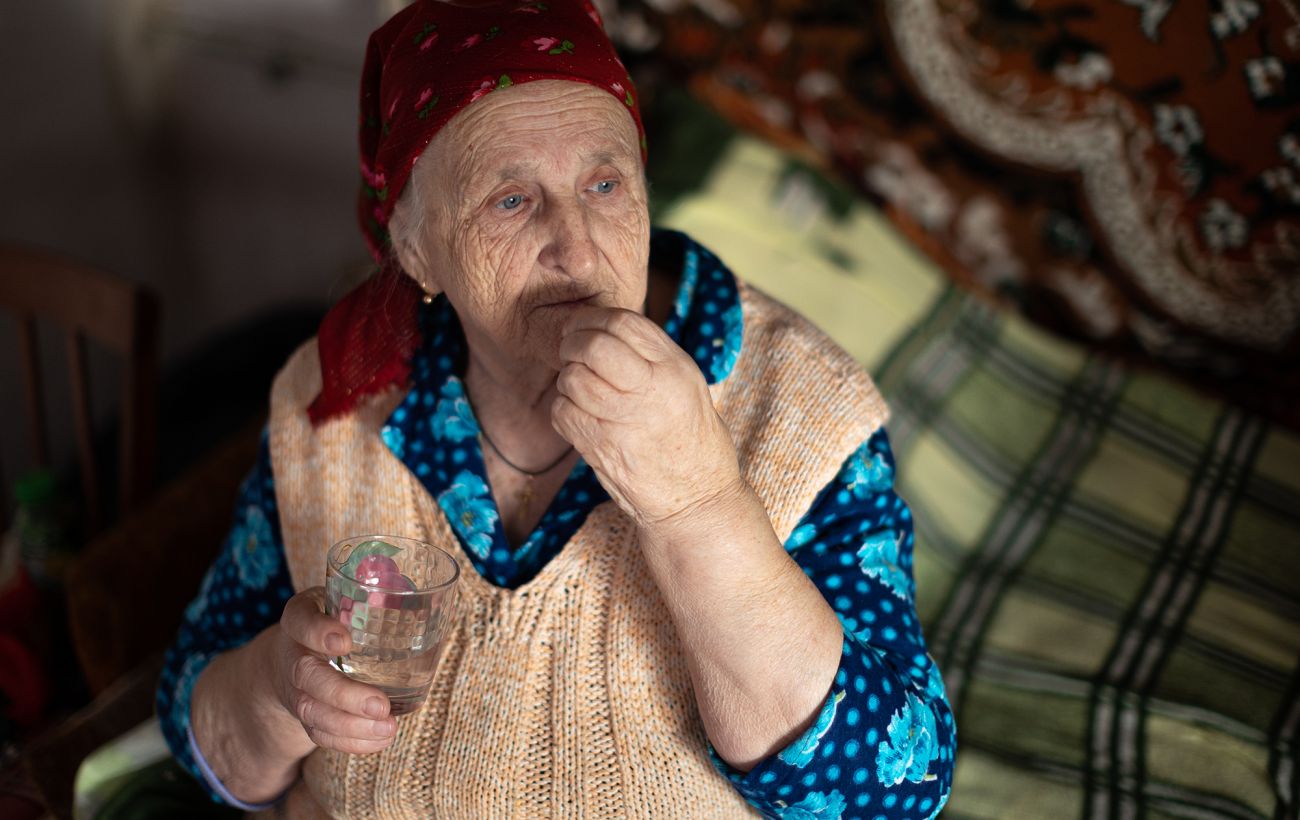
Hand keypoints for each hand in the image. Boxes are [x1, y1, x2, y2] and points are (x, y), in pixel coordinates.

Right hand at [270, 587, 396, 753]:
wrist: (292, 654)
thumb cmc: (333, 620)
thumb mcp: (344, 600)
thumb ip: (374, 600)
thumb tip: (436, 601)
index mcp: (300, 617)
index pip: (301, 620)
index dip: (319, 632)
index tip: (345, 641)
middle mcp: (291, 654)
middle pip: (307, 677)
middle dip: (343, 694)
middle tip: (380, 704)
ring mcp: (293, 688)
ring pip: (312, 712)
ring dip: (351, 725)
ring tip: (388, 727)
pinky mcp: (303, 716)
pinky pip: (320, 734)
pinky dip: (351, 742)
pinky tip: (381, 739)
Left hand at [551, 305, 745, 530]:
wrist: (699, 502)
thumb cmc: (694, 443)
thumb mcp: (688, 387)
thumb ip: (652, 358)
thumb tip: (605, 330)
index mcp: (675, 368)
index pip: (623, 322)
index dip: (591, 319)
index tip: (580, 327)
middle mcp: (651, 390)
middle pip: (594, 345)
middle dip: (572, 344)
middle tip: (569, 353)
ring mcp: (625, 420)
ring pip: (573, 378)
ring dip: (567, 379)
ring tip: (579, 390)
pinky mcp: (603, 449)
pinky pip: (563, 413)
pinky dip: (563, 410)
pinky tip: (579, 417)